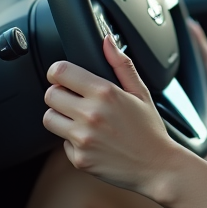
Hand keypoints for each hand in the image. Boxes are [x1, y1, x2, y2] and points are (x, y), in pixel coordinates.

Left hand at [42, 35, 179, 195]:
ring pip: (50, 118)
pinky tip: (91, 140)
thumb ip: (121, 64)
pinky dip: (72, 141)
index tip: (63, 76)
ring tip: (80, 120)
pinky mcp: (78, 159)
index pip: (60, 72)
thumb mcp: (141, 92)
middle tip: (74, 100)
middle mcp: (91, 114)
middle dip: (59, 94)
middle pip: (50, 95)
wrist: (157, 166)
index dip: (58, 72)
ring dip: (60, 117)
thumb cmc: (150, 130)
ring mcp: (83, 138)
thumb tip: (107, 41)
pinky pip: (62, 143)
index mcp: (105, 93)